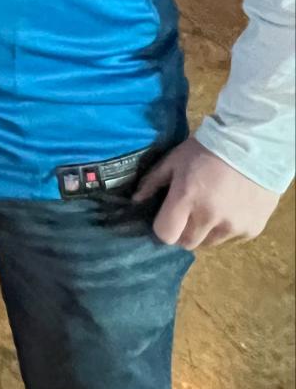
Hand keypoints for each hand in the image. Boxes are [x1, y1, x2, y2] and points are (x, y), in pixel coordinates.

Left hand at [134, 136, 280, 248]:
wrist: (252, 144)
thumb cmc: (206, 150)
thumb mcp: (174, 160)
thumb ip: (153, 181)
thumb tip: (136, 200)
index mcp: (186, 199)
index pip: (165, 235)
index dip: (164, 227)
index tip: (167, 217)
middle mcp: (209, 217)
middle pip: (187, 243)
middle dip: (183, 231)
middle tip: (188, 213)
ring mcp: (232, 226)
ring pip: (209, 243)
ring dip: (205, 231)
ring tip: (211, 208)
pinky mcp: (251, 230)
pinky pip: (231, 239)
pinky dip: (226, 229)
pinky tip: (230, 207)